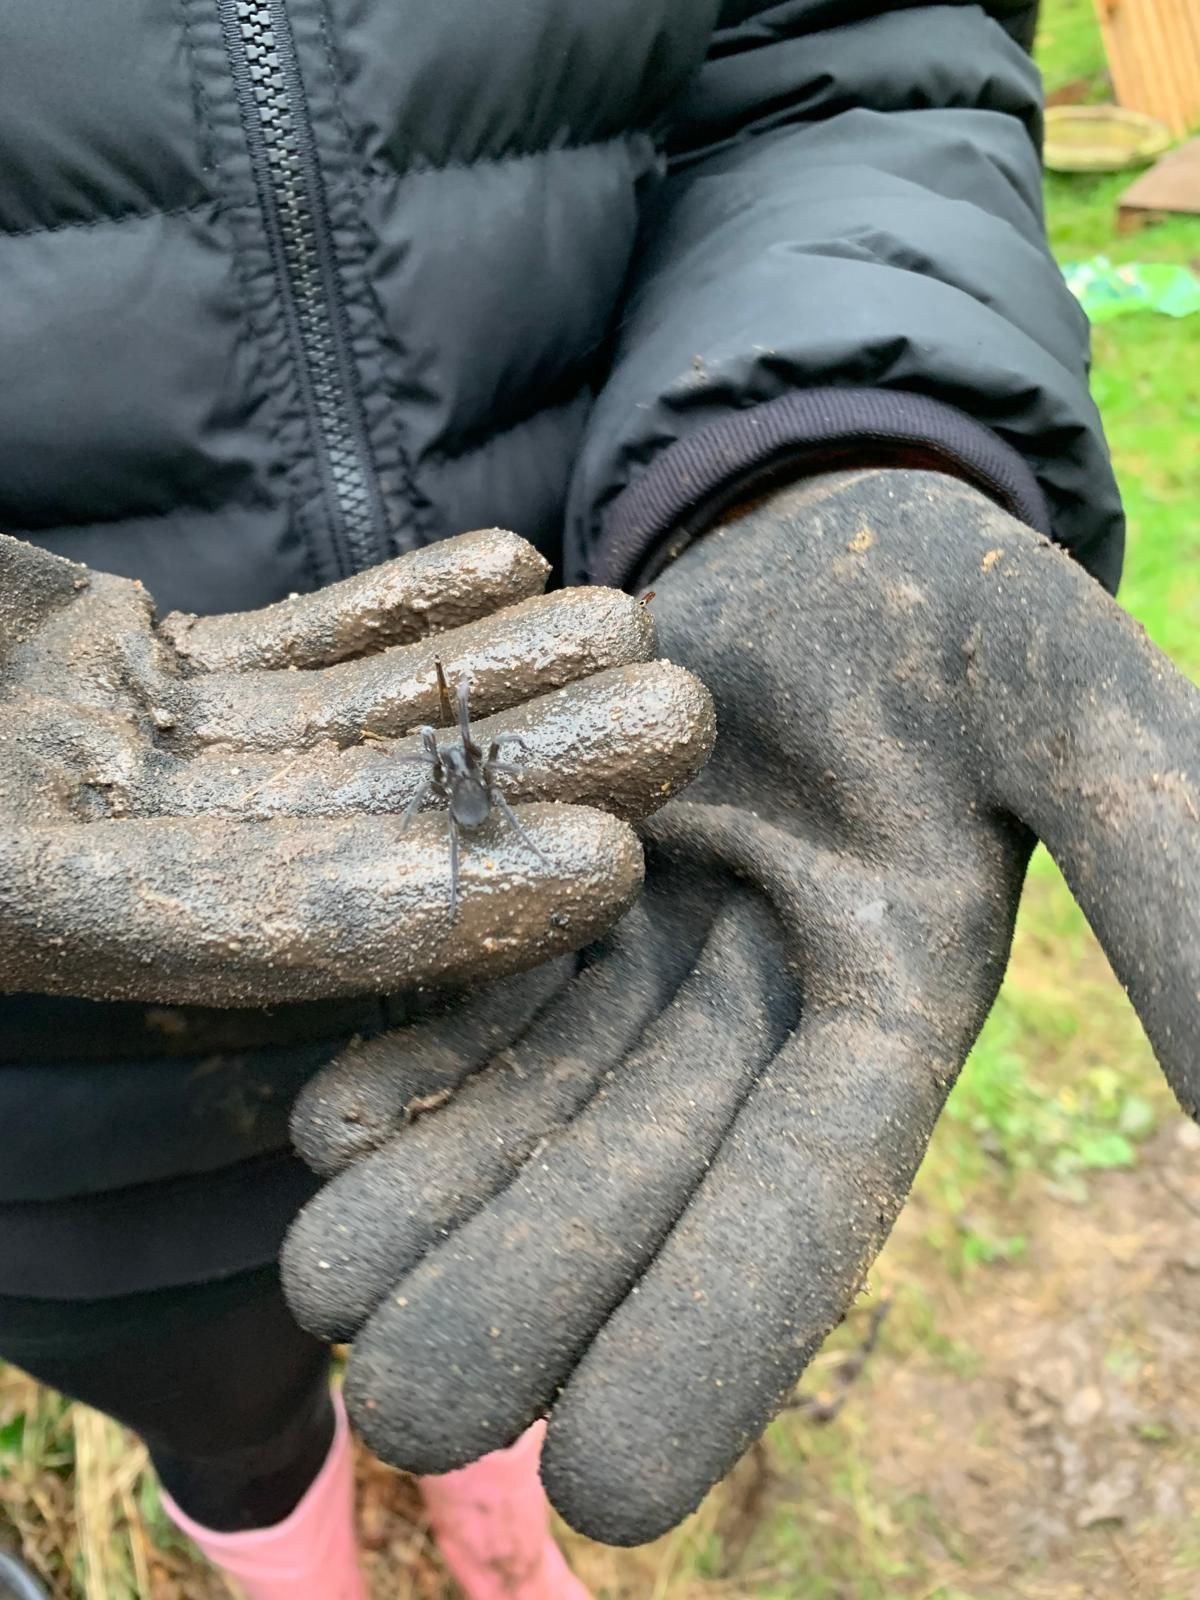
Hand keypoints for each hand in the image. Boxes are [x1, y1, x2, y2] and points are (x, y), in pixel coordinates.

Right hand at [0, 530, 711, 1004]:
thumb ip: (13, 867)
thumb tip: (68, 905)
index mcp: (31, 908)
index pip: (273, 926)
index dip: (451, 902)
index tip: (609, 860)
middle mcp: (94, 849)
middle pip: (350, 818)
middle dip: (523, 771)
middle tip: (680, 719)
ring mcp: (113, 753)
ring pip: (340, 721)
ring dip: (492, 677)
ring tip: (627, 622)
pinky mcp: (120, 667)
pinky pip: (281, 646)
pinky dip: (392, 607)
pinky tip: (511, 563)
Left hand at [282, 470, 1197, 1542]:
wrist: (811, 526)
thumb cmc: (949, 601)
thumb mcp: (1065, 703)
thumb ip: (1163, 859)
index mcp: (884, 1008)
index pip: (803, 1201)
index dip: (712, 1334)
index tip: (605, 1486)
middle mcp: (752, 1014)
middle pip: (634, 1178)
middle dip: (525, 1297)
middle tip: (409, 1416)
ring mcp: (641, 954)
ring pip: (535, 1106)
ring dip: (438, 1205)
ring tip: (327, 1294)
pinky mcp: (553, 887)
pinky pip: (478, 991)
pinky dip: (413, 1061)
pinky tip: (327, 1126)